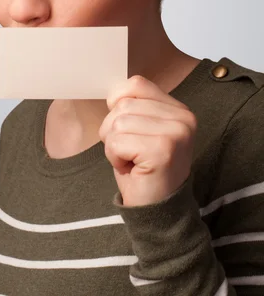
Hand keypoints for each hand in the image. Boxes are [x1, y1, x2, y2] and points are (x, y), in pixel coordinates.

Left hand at [98, 75, 196, 206]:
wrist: (157, 212)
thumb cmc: (142, 169)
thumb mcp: (140, 129)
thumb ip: (134, 105)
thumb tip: (112, 91)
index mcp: (179, 109)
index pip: (135, 84)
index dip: (119, 105)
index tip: (129, 131)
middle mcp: (183, 117)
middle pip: (123, 104)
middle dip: (114, 130)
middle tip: (131, 153)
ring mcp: (175, 133)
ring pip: (117, 122)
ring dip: (114, 145)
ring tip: (131, 161)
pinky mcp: (163, 150)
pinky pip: (117, 141)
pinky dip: (115, 158)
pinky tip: (132, 169)